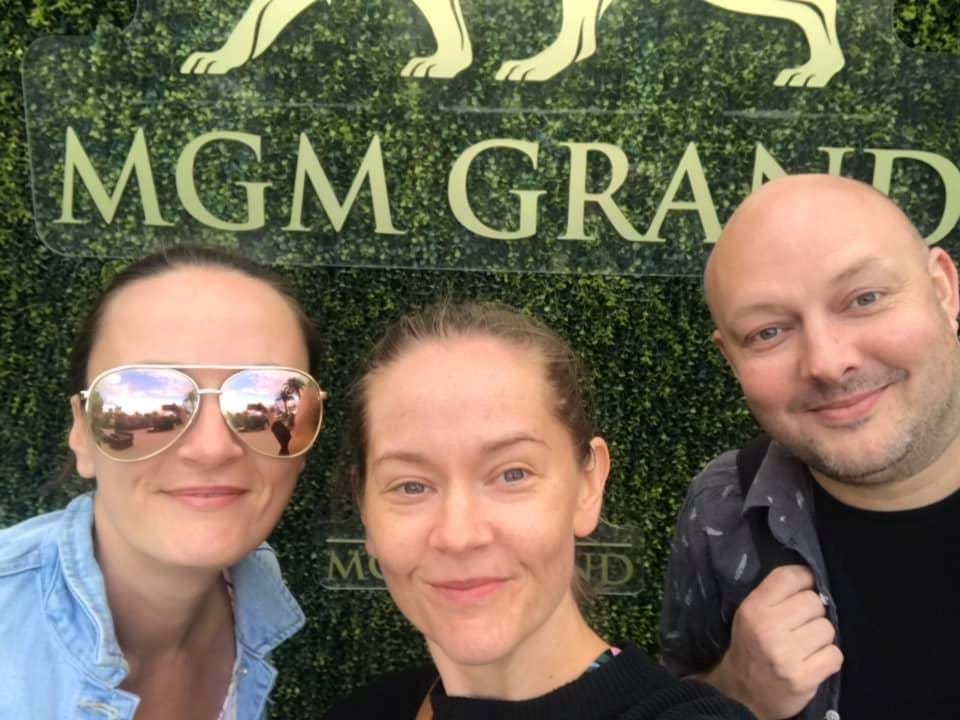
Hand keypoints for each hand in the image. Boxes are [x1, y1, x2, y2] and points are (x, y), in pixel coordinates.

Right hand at [704, 565, 841, 719]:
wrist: (742, 694)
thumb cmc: (750, 648)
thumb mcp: (750, 615)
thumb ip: (774, 595)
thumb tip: (811, 577)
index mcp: (753, 609)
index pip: (790, 576)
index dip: (804, 580)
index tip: (803, 590)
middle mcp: (768, 628)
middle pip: (814, 602)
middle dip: (812, 614)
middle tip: (800, 627)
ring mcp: (785, 654)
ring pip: (827, 628)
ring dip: (821, 638)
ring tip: (805, 646)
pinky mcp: (802, 677)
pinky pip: (835, 655)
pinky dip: (828, 658)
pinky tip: (812, 662)